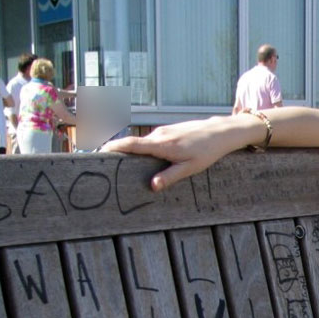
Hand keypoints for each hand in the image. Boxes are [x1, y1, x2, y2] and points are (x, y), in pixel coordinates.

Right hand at [101, 115, 249, 191]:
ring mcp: (164, 131)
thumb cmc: (207, 151)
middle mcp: (159, 135)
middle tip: (106, 165)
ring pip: (144, 143)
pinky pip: (152, 141)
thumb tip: (152, 187)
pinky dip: (146, 149)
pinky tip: (149, 159)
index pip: (131, 144)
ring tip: (124, 165)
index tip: (98, 151)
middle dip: (119, 153)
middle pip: (133, 144)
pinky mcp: (169, 131)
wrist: (221, 132)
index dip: (113, 147)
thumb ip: (170, 176)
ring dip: (134, 152)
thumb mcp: (190, 168)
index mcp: (162, 145)